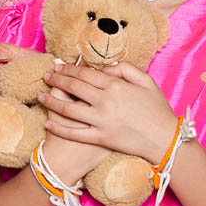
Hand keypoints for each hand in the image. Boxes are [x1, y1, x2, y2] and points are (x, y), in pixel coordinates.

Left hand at [38, 61, 177, 164]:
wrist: (165, 140)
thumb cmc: (157, 109)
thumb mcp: (146, 81)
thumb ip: (125, 69)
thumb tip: (105, 69)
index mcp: (115, 85)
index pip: (85, 73)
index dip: (68, 68)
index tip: (58, 66)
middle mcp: (105, 101)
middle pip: (73, 87)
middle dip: (56, 80)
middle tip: (45, 76)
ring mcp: (101, 121)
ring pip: (68, 108)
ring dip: (51, 100)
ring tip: (40, 95)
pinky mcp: (100, 138)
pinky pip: (75, 133)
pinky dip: (59, 127)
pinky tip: (48, 122)